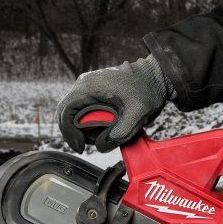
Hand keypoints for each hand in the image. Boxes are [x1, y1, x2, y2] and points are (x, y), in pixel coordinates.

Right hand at [57, 55, 172, 152]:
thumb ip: (121, 132)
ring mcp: (88, 87)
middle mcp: (84, 84)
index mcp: (89, 86)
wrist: (156, 76)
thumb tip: (101, 146)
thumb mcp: (138, 114)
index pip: (66, 112)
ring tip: (107, 132)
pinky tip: (107, 126)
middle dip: (77, 132)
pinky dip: (91, 122)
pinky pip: (84, 110)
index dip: (69, 132)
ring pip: (75, 113)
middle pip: (67, 114)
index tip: (80, 147)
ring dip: (86, 128)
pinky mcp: (94, 91)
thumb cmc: (148, 90)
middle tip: (96, 141)